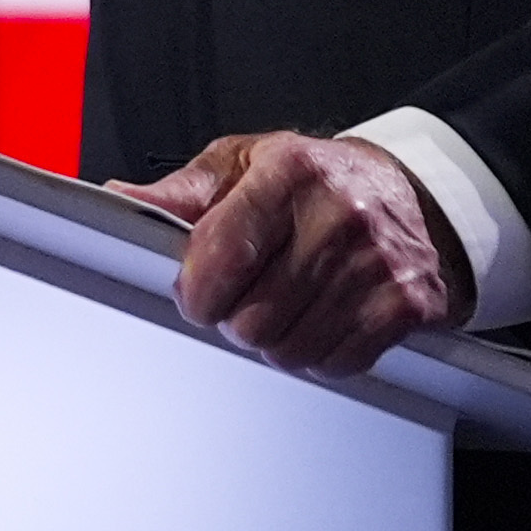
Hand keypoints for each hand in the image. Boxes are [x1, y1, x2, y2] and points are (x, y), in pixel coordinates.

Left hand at [108, 131, 469, 375]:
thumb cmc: (316, 178)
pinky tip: (325, 316)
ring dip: (277, 341)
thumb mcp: (244, 166)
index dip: (197, 289)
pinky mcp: (405, 303)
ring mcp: (376, 262)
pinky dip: (321, 354)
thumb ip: (183, 193)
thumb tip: (121, 201)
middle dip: (237, 317)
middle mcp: (338, 214)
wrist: (409, 192)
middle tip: (250, 293)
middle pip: (251, 319)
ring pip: (290, 350)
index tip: (196, 292)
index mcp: (290, 172)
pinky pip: (337, 364)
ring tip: (288, 302)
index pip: (222, 255)